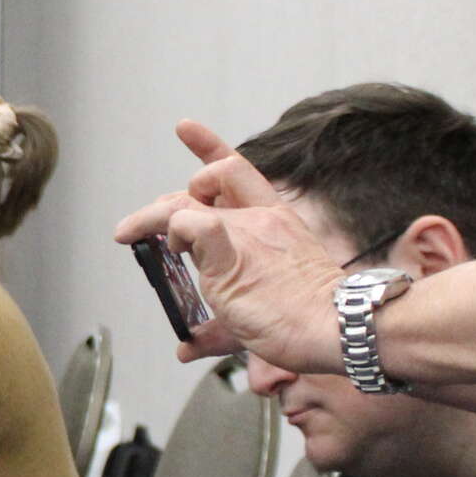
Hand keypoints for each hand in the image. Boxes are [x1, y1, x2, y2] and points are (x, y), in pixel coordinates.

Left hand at [113, 120, 346, 372]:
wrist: (342, 326)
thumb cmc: (312, 323)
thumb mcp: (260, 310)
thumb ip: (216, 329)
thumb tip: (184, 348)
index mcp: (275, 221)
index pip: (238, 172)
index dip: (207, 145)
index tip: (184, 127)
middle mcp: (259, 219)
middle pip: (204, 182)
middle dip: (170, 200)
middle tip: (148, 225)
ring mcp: (245, 232)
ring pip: (183, 202)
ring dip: (151, 217)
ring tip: (134, 234)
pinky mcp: (231, 252)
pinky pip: (190, 226)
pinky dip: (171, 234)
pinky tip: (172, 252)